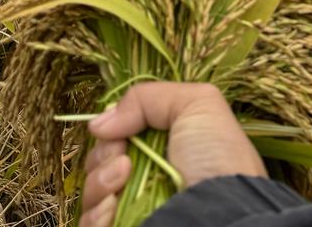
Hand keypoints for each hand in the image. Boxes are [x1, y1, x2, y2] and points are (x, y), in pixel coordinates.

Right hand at [79, 81, 266, 226]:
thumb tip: (99, 123)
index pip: (122, 133)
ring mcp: (133, 206)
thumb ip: (147, 98)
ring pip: (93, 190)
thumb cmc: (215, 157)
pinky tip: (113, 205)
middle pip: (102, 158)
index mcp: (165, 146)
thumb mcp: (197, 104)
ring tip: (123, 176)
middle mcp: (147, 175)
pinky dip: (97, 211)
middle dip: (105, 152)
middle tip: (123, 156)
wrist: (220, 215)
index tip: (117, 128)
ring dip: (100, 179)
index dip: (114, 128)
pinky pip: (91, 222)